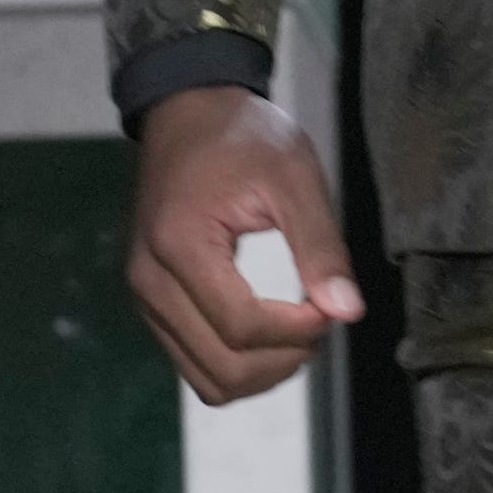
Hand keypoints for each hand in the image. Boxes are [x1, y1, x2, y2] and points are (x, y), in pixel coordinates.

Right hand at [124, 85, 364, 402]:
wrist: (188, 112)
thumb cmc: (241, 135)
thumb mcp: (293, 176)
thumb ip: (320, 245)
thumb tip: (347, 312)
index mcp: (178, 244)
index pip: (241, 327)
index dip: (297, 331)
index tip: (331, 306)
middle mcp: (150, 281)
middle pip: (224, 368)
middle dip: (285, 358)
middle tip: (321, 319)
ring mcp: (146, 297)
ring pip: (209, 380)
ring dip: (264, 371)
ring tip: (300, 330)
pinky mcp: (153, 304)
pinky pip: (196, 362)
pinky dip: (240, 363)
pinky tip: (272, 332)